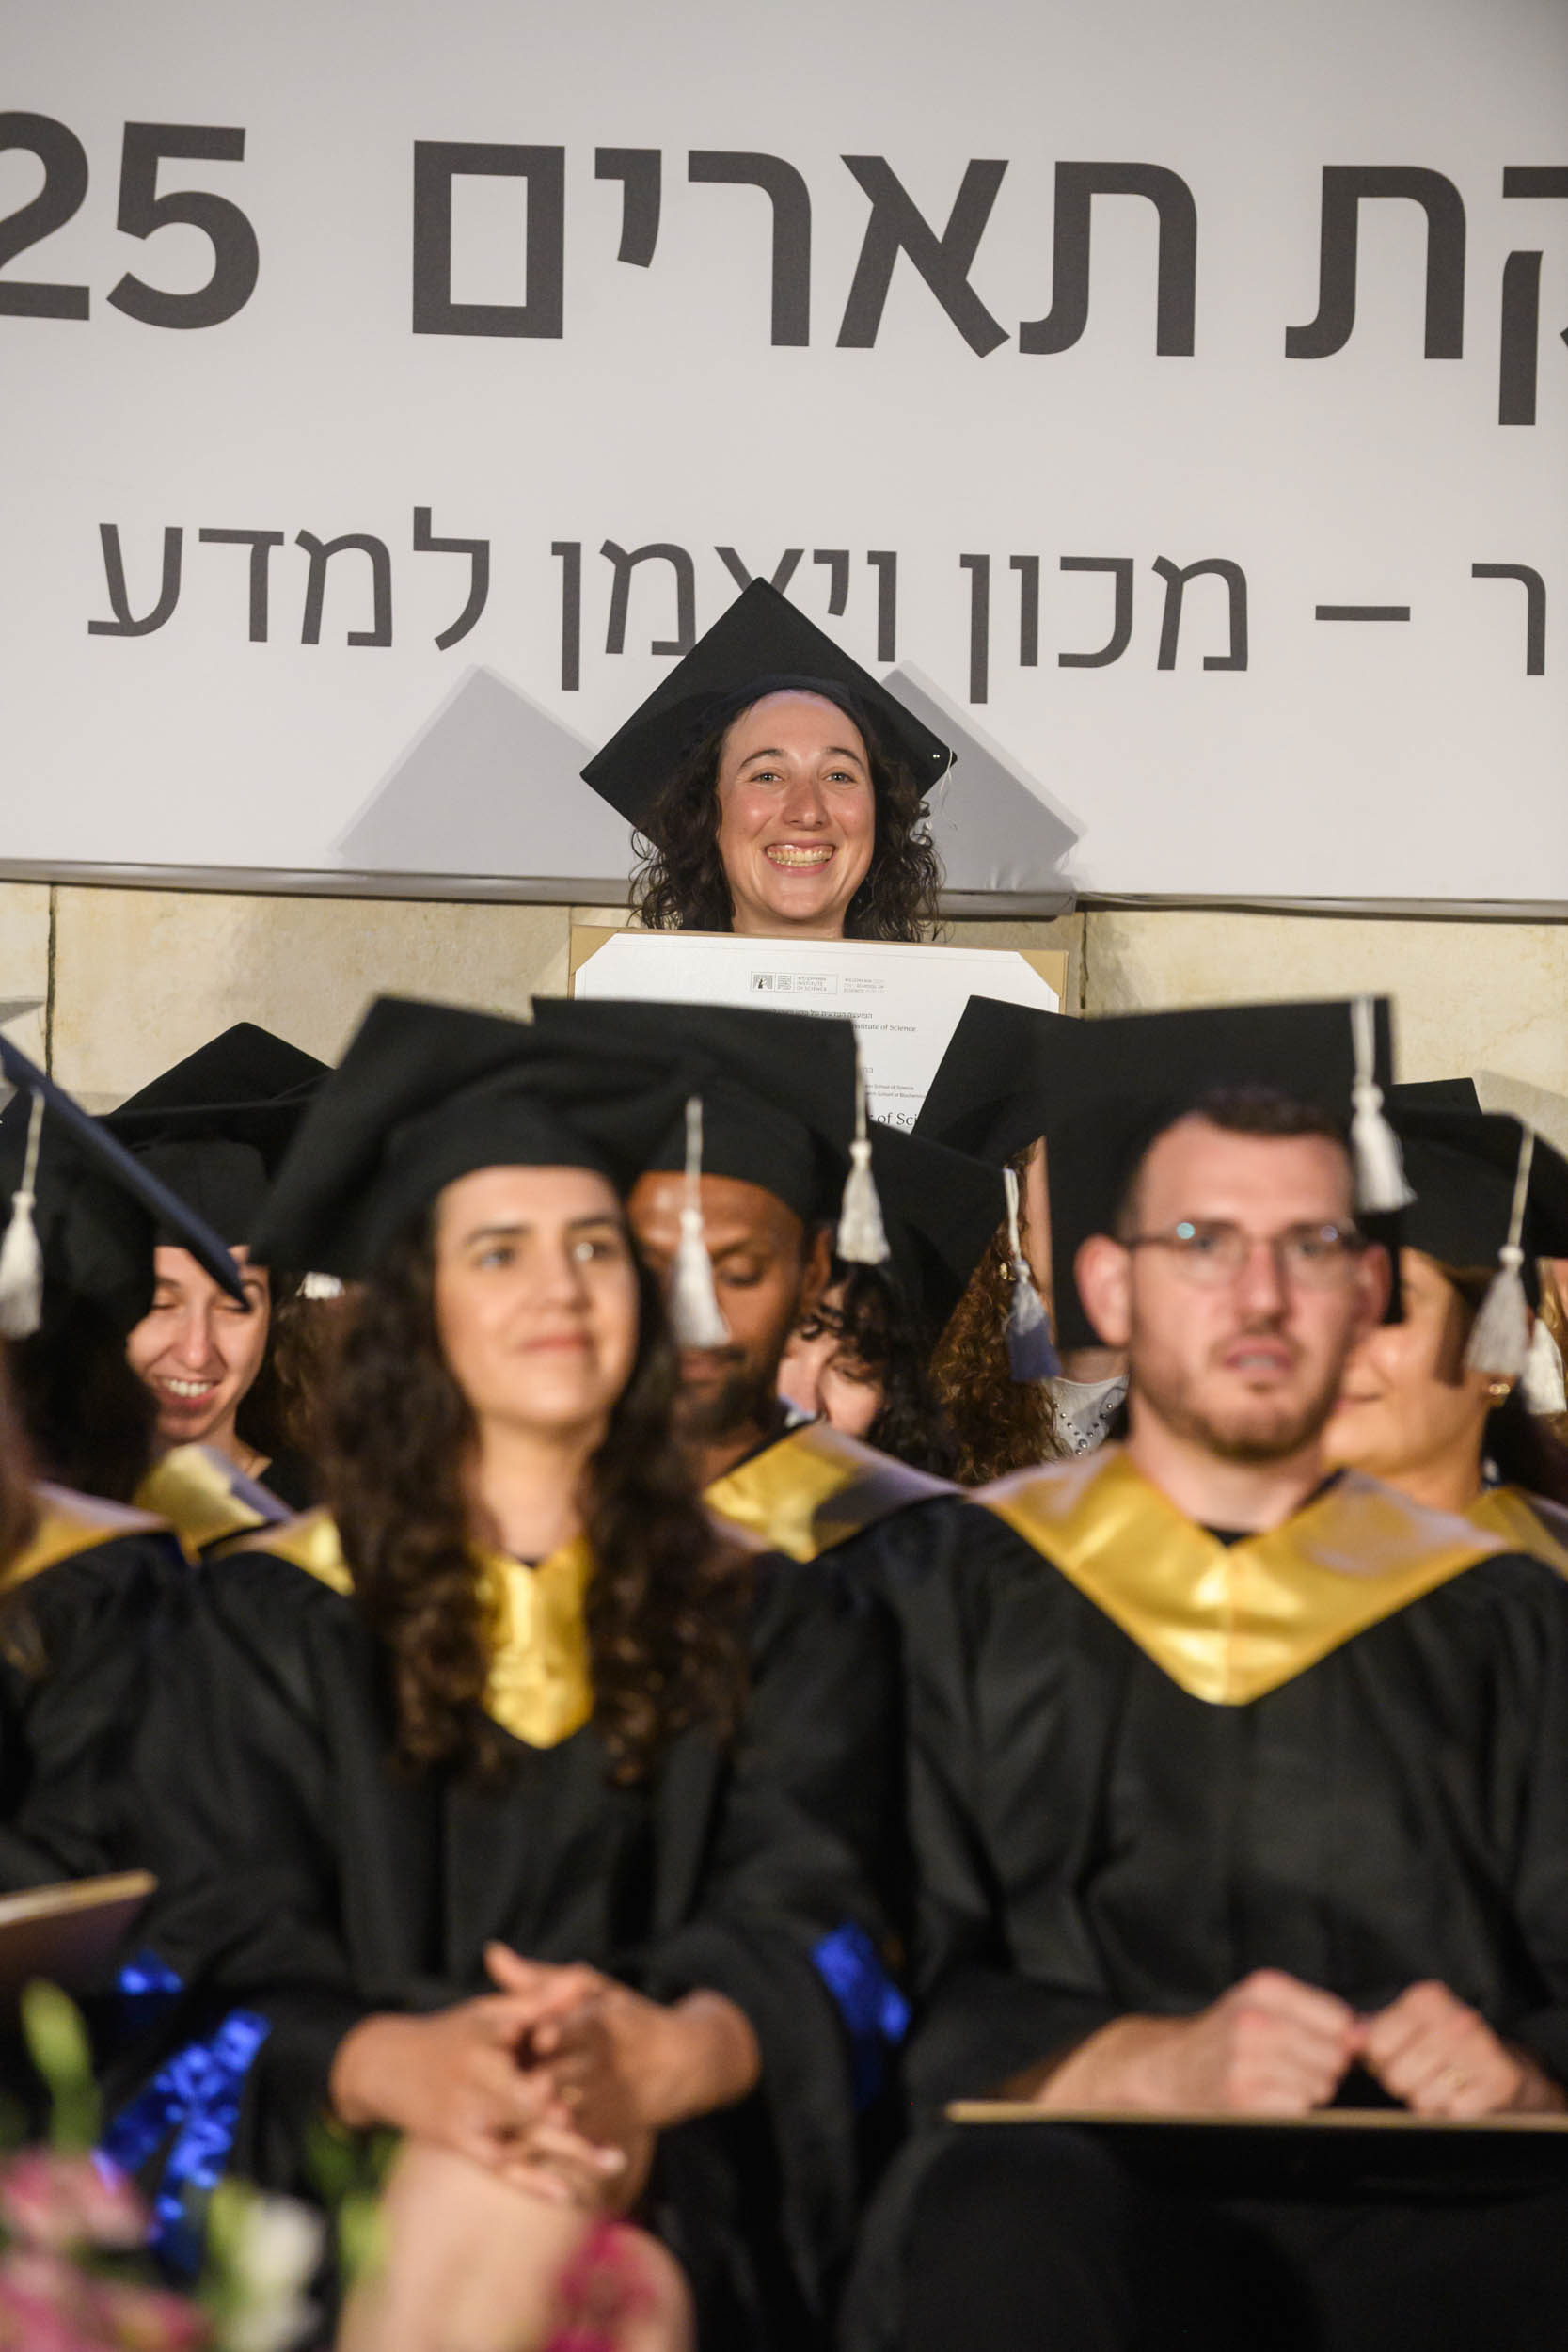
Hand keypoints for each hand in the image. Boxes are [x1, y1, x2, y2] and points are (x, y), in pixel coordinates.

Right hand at [328, 1998, 626, 2204]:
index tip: (598, 2058)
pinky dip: (534, 2183)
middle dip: (562, 2113)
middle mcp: (477, 2078)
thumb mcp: (490, 2010)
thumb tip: (586, 1975)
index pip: (532, 2040)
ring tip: (618, 2161)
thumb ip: (541, 1997)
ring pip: (524, 2138)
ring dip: (570, 2153)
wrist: (385, 2066)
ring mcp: (470, 2115)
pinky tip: (569, 2196)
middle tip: (604, 2123)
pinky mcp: (463, 2143)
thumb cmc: (451, 2033)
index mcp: (487, 2037)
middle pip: (529, 2099)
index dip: (563, 2045)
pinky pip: (504, 2167)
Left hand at [486, 1944, 760, 2132]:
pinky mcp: (608, 2128)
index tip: (538, 2037)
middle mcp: (604, 2062)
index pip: (579, 2026)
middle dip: (543, 2082)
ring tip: (509, 2122)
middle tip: (514, 2087)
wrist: (684, 2063)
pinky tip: (515, 2150)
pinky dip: (550, 2146)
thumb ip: (539, 1979)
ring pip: (570, 2112)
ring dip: (542, 2118)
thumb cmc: (625, 2018)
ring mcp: (607, 2098)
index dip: (559, 2032)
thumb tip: (492, 1953)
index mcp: (600, 2022)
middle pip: (568, 2074)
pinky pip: (576, 2141)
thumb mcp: (592, 1991)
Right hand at [1038, 1970, 1358, 2115]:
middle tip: (1293, 2069)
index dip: (1339, 2041)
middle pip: (1335, 2055)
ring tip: (1277, 2083)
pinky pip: (1298, 2108)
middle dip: (1324, 2068)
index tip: (1321, 2047)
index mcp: (1264, 1988)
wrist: (1167, 2067)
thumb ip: (1316, 2014)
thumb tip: (1367, 2036)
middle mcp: (1254, 2018)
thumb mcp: (1263, 2004)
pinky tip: (1267, 2101)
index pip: (1340, 2020)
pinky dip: (1290, 2110)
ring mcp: (1246, 2058)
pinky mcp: (1240, 2096)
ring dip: (1308, 2092)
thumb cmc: (1226, 2036)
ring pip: (1320, 2084)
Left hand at [1360, 1982, 1566, 2116]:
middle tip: (1424, 2076)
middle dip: (1405, 2085)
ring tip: (1444, 2086)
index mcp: (1427, 1998)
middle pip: (1398, 2075)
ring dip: (1430, 2102)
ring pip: (1424, 2098)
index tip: (1397, 2057)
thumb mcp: (1408, 2028)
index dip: (1381, 2061)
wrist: (1505, 2068)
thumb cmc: (1445, 2047)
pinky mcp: (1501, 2080)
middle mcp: (1456, 2017)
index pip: (1377, 2045)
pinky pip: (1455, 2112)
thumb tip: (1347, 2039)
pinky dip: (1454, 2113)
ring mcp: (1481, 2048)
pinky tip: (1463, 2097)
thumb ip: (1373, 2031)